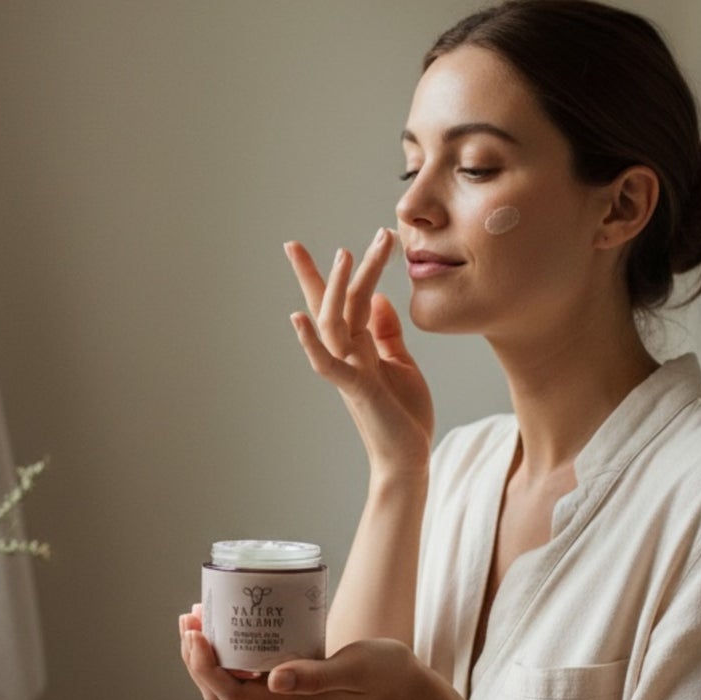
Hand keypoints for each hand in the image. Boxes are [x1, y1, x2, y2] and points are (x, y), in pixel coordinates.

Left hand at [179, 605, 429, 699]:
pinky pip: (250, 672)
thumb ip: (315, 675)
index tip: (195, 634)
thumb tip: (274, 680)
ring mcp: (286, 694)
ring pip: (232, 682)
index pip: (229, 694)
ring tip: (199, 619)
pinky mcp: (294, 681)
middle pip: (220, 691)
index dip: (203, 667)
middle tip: (189, 619)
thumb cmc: (384, 676)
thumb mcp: (351, 670)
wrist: (407, 691)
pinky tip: (234, 626)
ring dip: (209, 655)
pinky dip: (232, 651)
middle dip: (196, 658)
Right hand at [285, 231, 433, 476]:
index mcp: (358, 347)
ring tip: (343, 255)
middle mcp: (347, 355)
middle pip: (330, 306)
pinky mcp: (356, 388)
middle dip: (315, 274)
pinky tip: (299, 318)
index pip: (339, 304)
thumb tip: (379, 299)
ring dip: (336, 289)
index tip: (302, 246)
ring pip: (334, 323)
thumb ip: (387, 333)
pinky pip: (327, 363)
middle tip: (292, 243)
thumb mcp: (400, 363)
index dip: (322, 276)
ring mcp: (349, 370)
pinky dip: (311, 341)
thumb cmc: (403, 414)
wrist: (408, 457)